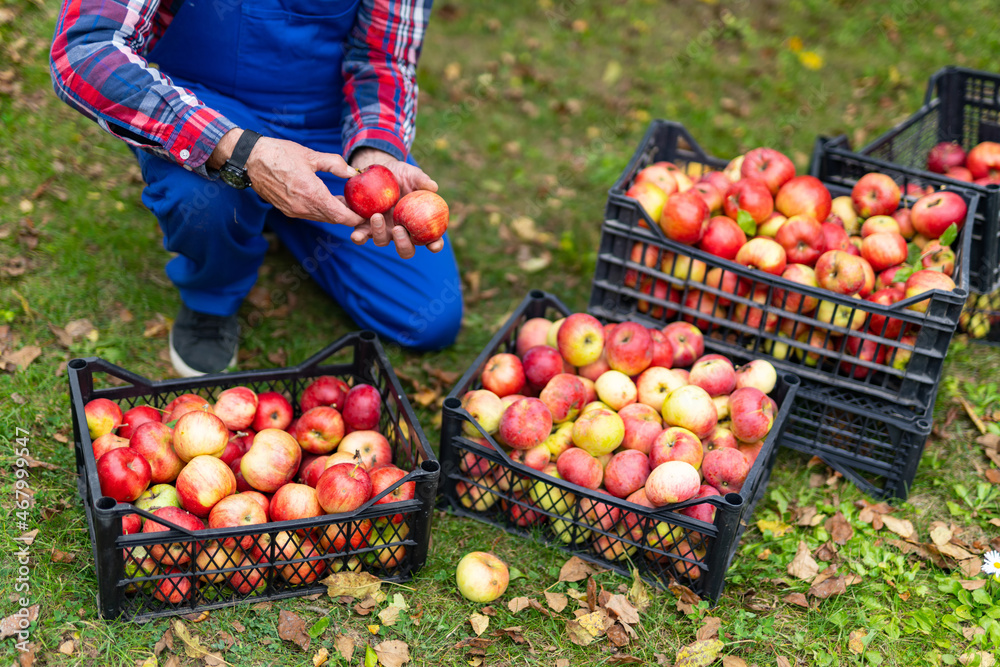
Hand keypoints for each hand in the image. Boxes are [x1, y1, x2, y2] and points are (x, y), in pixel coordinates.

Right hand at [243, 136, 366, 227]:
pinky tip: (328, 199)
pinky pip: (310, 214)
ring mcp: (293, 211)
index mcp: (311, 194)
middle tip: (361, 206)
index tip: (367, 213)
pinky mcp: (287, 210)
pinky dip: (322, 210)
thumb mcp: (311, 156)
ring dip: (335, 213)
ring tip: (346, 201)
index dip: (356, 218)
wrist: (250, 159)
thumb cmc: (280, 154)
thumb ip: (335, 165)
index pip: (341, 216)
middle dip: (348, 216)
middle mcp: (302, 208)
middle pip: (333, 219)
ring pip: (322, 218)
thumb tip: (353, 173)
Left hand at [348, 148, 445, 258]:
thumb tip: (433, 186)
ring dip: (379, 233)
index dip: (435, 245)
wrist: (376, 170)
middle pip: (406, 249)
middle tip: (398, 229)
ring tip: (376, 216)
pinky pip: (361, 237)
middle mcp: (401, 232)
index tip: (434, 244)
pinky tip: (356, 234)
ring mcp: (382, 231)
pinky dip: (359, 237)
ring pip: (382, 242)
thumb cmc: (400, 174)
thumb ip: (421, 180)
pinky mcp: (364, 226)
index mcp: (417, 224)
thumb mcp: (411, 174)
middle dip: (403, 245)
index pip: (431, 240)